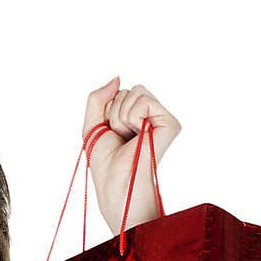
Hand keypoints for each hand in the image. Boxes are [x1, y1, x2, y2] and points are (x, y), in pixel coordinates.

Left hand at [82, 78, 181, 235]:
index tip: (111, 134)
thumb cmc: (105, 164)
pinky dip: (133, 117)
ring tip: (128, 137)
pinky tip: (139, 134)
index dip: (107, 112)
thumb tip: (117, 77)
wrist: (116, 183)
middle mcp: (150, 118)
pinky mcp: (169, 123)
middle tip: (120, 137)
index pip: (119, 93)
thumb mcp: (91, 126)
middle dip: (114, 111)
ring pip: (136, 91)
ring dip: (122, 115)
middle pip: (128, 90)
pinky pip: (144, 100)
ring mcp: (161, 119)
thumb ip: (97, 98)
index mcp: (133, 119)